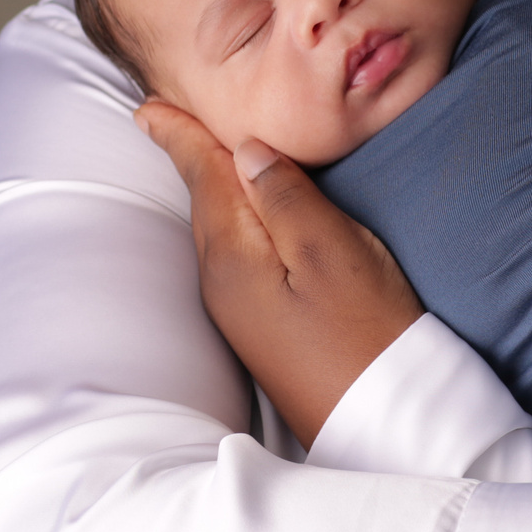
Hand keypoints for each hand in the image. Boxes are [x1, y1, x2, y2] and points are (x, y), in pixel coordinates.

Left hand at [135, 100, 423, 444]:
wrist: (385, 424)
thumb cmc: (367, 332)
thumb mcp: (331, 250)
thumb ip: (285, 195)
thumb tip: (246, 149)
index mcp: (233, 256)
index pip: (202, 177)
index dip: (179, 136)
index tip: (146, 108)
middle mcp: (222, 285)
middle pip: (204, 202)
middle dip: (191, 159)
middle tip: (170, 118)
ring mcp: (240, 312)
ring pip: (219, 229)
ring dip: (214, 189)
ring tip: (208, 155)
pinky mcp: (263, 329)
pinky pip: (237, 256)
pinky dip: (237, 222)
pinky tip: (250, 216)